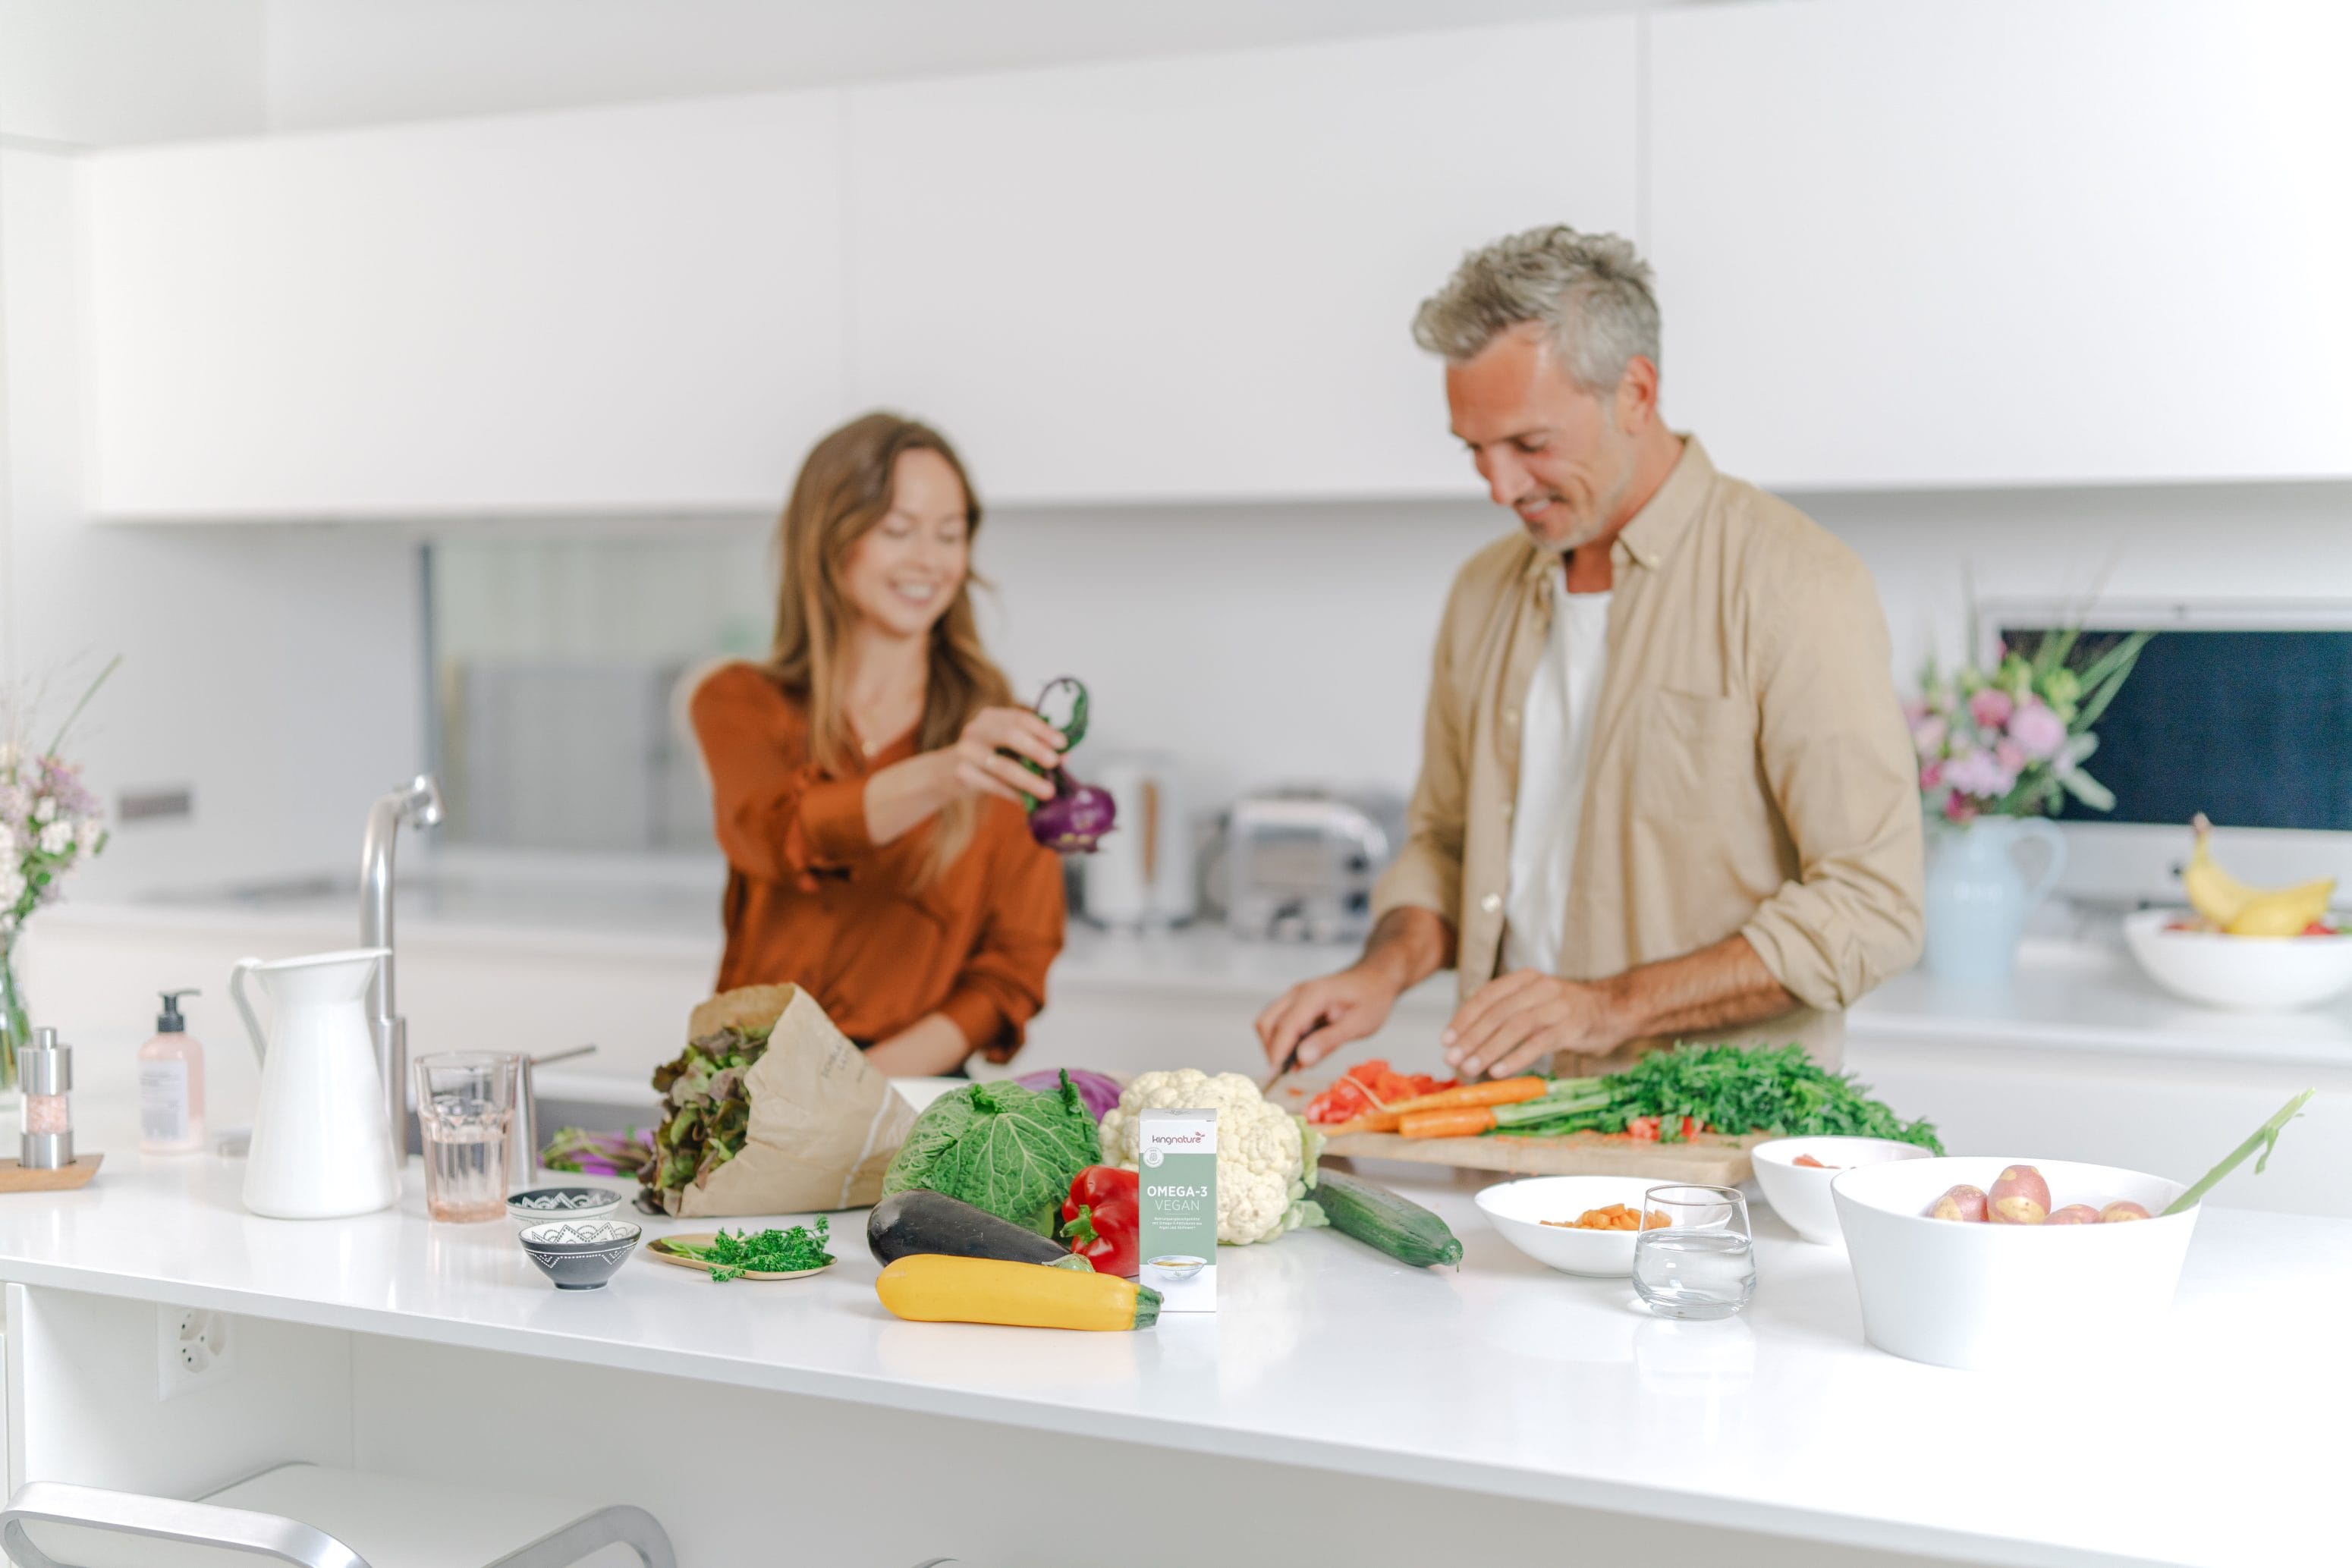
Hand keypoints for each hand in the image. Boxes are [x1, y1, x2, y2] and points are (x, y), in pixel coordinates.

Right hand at [950, 706, 1066, 805]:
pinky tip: (1027, 801)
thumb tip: (1065, 757)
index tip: (1063, 744)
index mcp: (991, 717)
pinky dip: (1013, 794)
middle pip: (1010, 735)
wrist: (942, 775)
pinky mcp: (962, 774)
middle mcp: (976, 729)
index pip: (1020, 717)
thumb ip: (1032, 749)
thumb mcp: (1005, 748)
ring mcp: (966, 751)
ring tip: (1049, 791)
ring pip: (1003, 766)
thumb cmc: (983, 759)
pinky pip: (994, 785)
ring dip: (1029, 779)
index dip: (1043, 730)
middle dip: (1036, 748)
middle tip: (1055, 762)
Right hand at [1255, 965, 1402, 1071]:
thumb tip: (1301, 1060)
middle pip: (1266, 1023)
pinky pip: (1280, 1023)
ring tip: (1296, 1066)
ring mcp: (1294, 997)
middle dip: (1272, 1050)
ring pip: (1268, 1023)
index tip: (1277, 1077)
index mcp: (1313, 995)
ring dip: (1276, 1046)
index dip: (1278, 1053)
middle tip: (1287, 1074)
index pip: (1285, 1027)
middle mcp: (1297, 993)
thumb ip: (1329, 1041)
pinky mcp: (1296, 1004)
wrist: (1376, 978)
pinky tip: (1301, 1055)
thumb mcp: (1358, 1024)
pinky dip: (1283, 1041)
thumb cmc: (1372, 999)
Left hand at [1442, 970, 1625, 1078]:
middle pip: (1498, 1012)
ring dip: (1489, 1049)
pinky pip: (1539, 1042)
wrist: (1613, 1009)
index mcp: (1524, 979)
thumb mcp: (1533, 1004)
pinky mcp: (1572, 1026)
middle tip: (1453, 1059)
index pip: (1487, 996)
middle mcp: (1539, 987)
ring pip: (1515, 1026)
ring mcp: (1557, 1005)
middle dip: (1472, 1037)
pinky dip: (1516, 1057)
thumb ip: (1505, 1016)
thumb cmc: (1565, 1012)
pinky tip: (1499, 1071)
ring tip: (1470, 1068)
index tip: (1446, 1040)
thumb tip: (1467, 1045)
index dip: (1464, 1018)